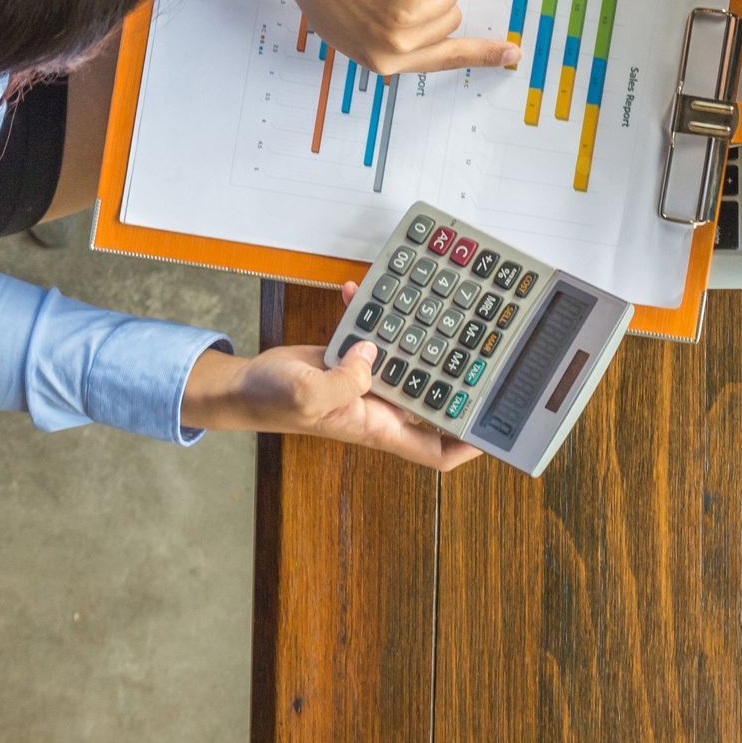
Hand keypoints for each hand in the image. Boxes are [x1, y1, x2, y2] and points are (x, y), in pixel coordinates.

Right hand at [180, 289, 478, 467]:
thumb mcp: (308, 395)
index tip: (497, 427)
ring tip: (423, 303)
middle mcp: (379, 407)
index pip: (436, 450)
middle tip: (478, 341)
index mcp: (377, 427)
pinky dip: (370, 313)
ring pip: (408, 359)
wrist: (244, 386)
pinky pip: (375, 335)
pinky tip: (359, 291)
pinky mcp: (352, 358)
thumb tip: (373, 354)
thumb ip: (345, 380)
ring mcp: (367, 381)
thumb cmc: (272, 402)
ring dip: (415, 333)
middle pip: (432, 397)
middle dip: (455, 372)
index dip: (469, 444)